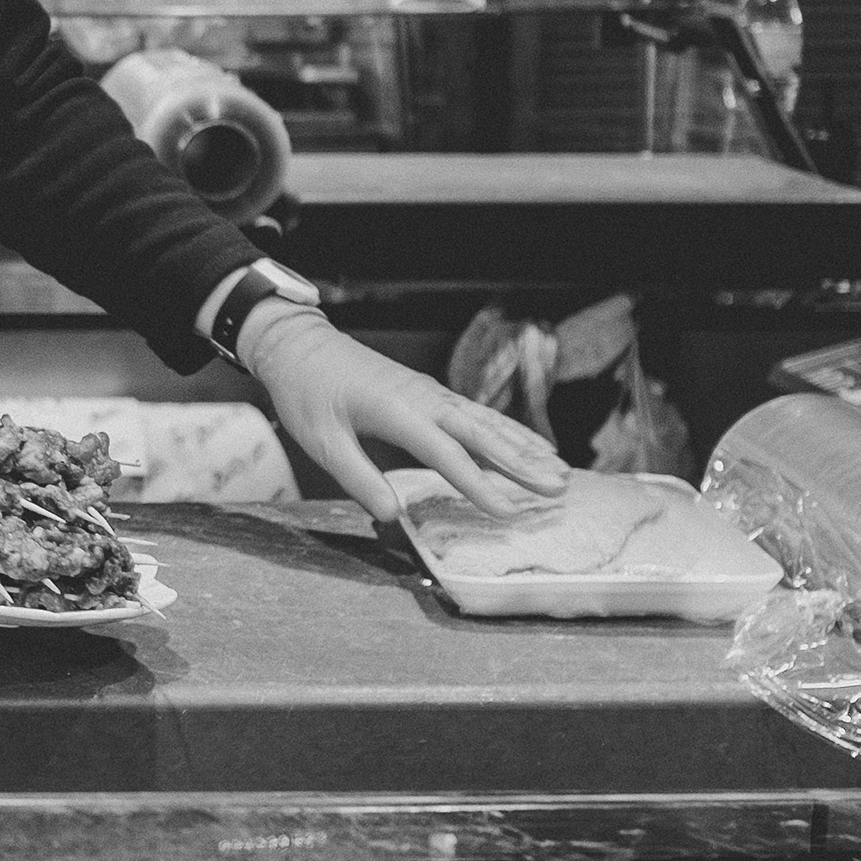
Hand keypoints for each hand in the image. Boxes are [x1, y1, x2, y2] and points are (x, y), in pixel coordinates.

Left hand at [243, 304, 568, 521]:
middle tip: (560, 488)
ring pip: (487, 422)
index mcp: (397, 411)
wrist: (299, 345)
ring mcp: (430, 392)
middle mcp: (424, 398)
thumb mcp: (321, 441)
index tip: (509, 511)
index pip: (447, 454)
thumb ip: (358, 478)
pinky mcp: (430, 392)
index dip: (479, 485)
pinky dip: (508, 431)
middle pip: (482, 434)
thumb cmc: (307, 392)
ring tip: (560, 471)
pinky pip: (477, 414)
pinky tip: (528, 445)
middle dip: (523, 463)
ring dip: (525, 447)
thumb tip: (393, 515)